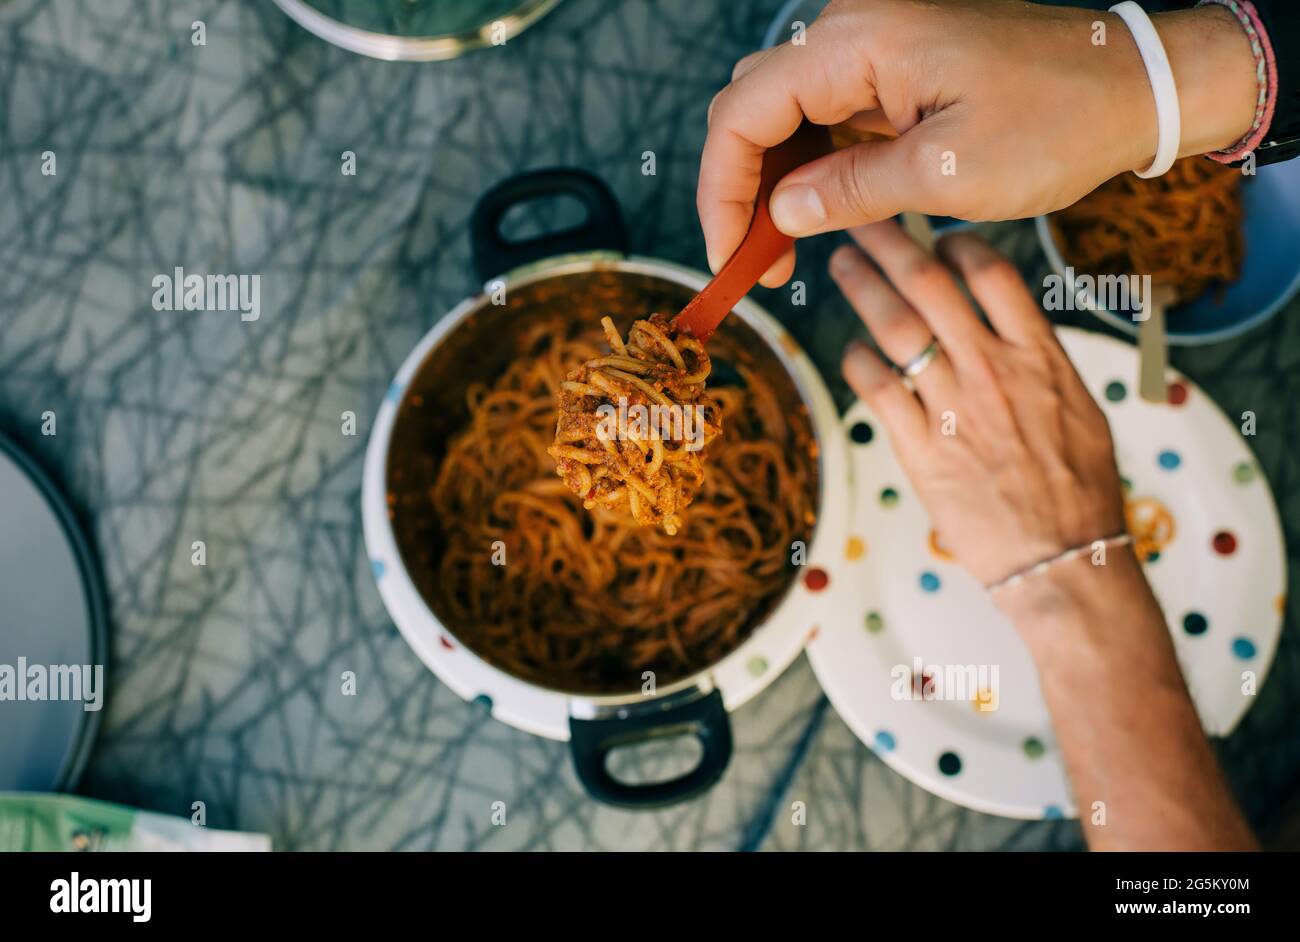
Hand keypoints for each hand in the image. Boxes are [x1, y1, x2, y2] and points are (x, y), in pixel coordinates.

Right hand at [700, 0, 1257, 284]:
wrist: (1131, 87)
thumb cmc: (1058, 120)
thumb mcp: (947, 174)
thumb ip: (850, 192)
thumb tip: (780, 214)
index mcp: (858, 41)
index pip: (744, 113)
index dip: (722, 192)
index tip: (729, 257)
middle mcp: (853, 31)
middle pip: (751, 109)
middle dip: (741, 191)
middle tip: (758, 264)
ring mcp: (871, 48)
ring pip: (781, 116)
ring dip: (773, 185)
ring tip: (783, 251)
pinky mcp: (890, 72)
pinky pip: (823, 118)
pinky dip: (808, 169)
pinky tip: (817, 215)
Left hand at [834, 223, 1124, 589]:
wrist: (1063, 556)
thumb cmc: (1077, 488)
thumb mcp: (1080, 407)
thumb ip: (1040, 360)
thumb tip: (1013, 326)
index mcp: (1038, 356)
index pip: (992, 274)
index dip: (956, 243)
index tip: (936, 234)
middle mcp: (993, 371)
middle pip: (930, 286)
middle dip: (889, 244)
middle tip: (862, 222)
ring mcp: (953, 408)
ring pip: (895, 328)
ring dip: (863, 288)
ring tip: (842, 265)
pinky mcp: (921, 450)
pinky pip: (877, 390)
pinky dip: (858, 360)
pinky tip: (852, 349)